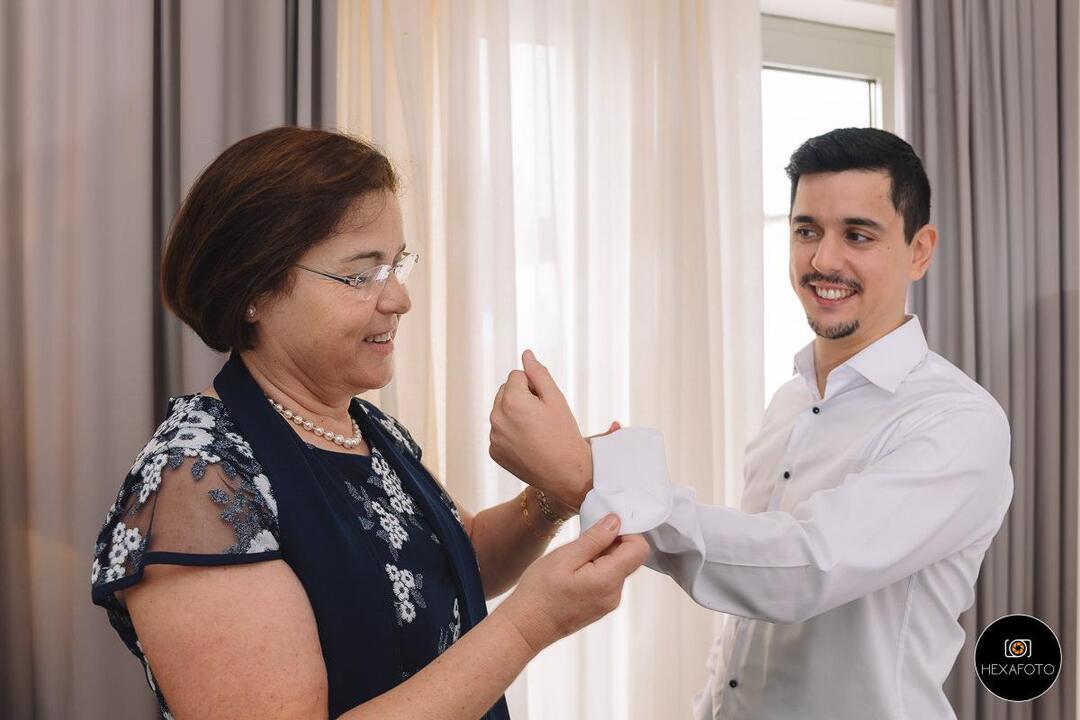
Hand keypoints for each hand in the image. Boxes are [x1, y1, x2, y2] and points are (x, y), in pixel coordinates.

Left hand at [489, 350, 608, 510]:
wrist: (565, 473)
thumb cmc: (564, 434)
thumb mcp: (555, 398)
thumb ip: (538, 373)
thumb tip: (526, 354)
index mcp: (511, 400)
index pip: (517, 376)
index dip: (534, 386)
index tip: (545, 404)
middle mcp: (497, 417)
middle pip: (505, 392)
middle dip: (521, 398)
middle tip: (542, 417)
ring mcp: (494, 436)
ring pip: (502, 413)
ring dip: (515, 415)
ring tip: (536, 432)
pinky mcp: (494, 452)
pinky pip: (500, 433)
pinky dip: (511, 434)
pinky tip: (529, 444)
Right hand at [496, 514, 649, 652]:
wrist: (526, 626)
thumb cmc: (540, 592)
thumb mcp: (565, 557)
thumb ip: (595, 539)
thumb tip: (616, 522)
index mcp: (609, 580)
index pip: (639, 548)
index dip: (626, 532)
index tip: (601, 529)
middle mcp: (615, 594)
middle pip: (628, 557)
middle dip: (609, 544)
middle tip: (580, 544)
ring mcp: (608, 603)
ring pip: (616, 568)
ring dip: (600, 557)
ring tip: (572, 561)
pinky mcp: (600, 607)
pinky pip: (607, 580)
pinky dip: (595, 570)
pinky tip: (572, 573)